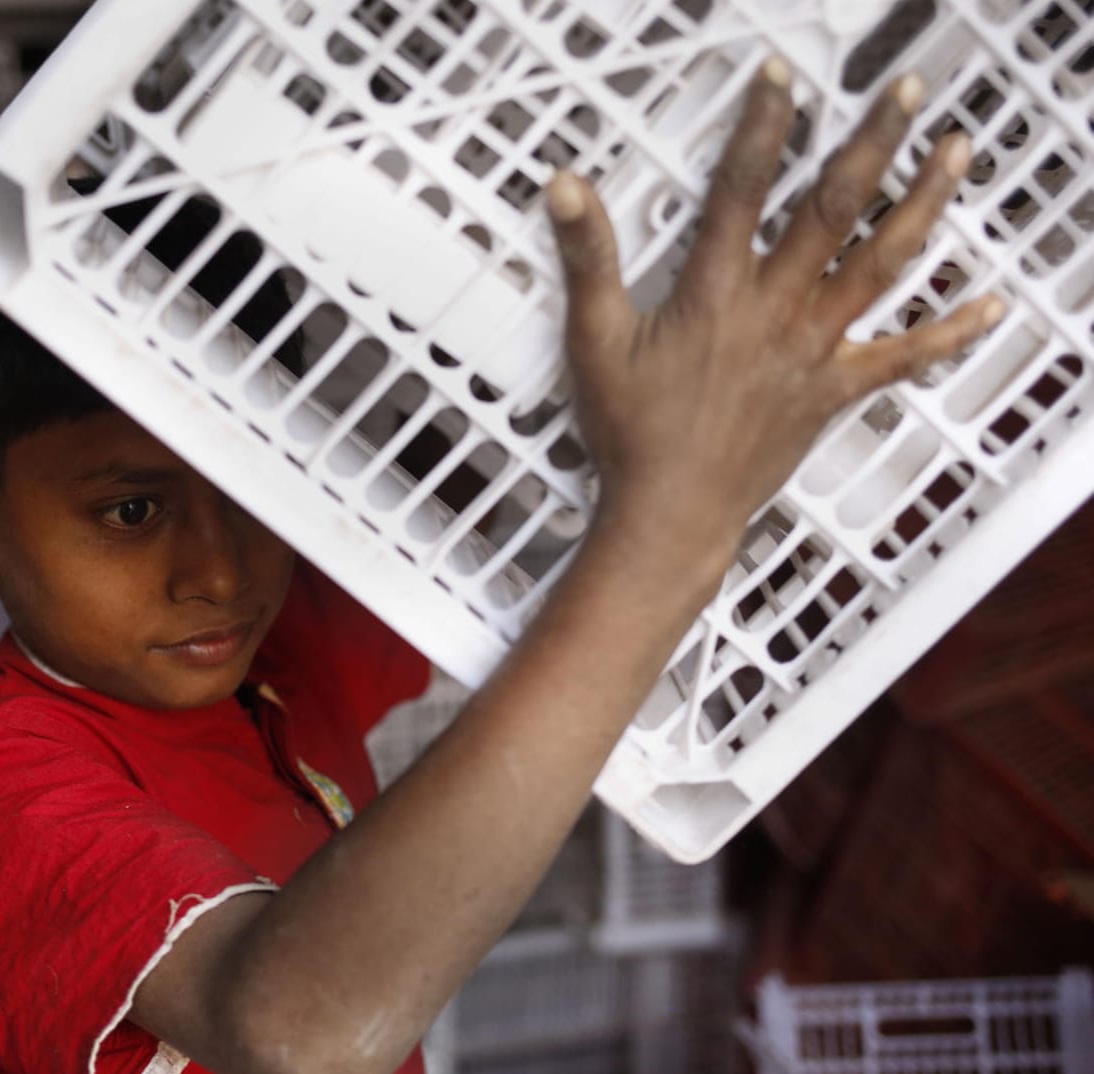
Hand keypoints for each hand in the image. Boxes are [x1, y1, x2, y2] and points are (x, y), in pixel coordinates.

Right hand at [547, 57, 1003, 559]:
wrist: (672, 514)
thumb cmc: (631, 433)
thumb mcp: (594, 341)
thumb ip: (587, 259)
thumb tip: (565, 190)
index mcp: (715, 294)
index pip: (743, 190)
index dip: (763, 127)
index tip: (782, 79)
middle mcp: (776, 312)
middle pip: (834, 211)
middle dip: (874, 143)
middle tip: (908, 92)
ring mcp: (814, 350)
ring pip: (881, 264)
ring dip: (924, 204)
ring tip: (957, 153)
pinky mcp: (834, 389)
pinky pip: (902, 356)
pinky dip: (948, 332)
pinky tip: (988, 305)